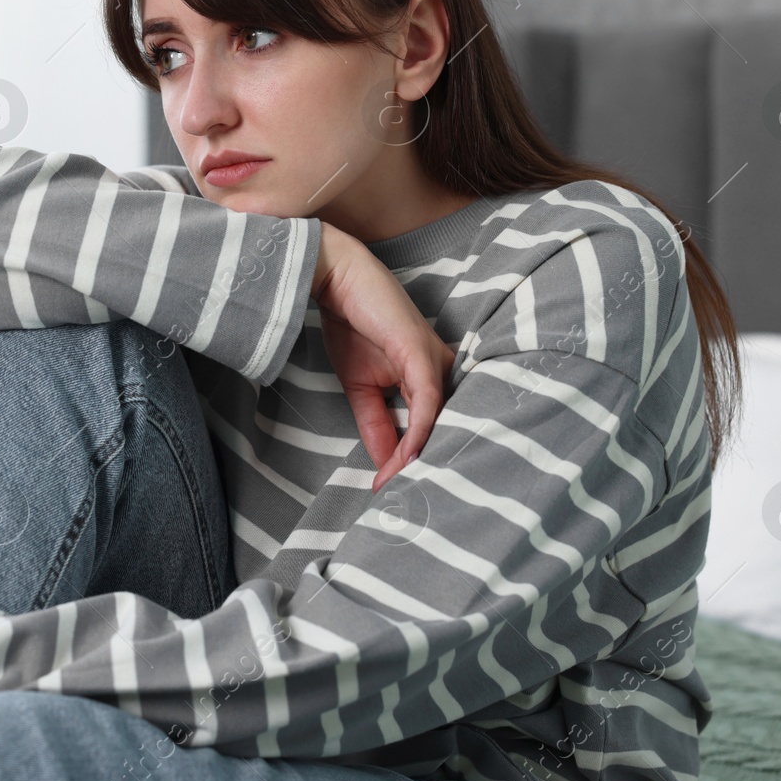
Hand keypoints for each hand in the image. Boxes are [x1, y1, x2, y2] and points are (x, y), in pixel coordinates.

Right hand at [311, 223, 456, 491]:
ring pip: (440, 421)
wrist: (336, 280)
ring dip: (420, 459)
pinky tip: (405, 458)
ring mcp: (436, 360)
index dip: (415, 462)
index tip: (394, 492)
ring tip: (402, 487)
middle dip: (425, 467)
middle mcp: (442, 368)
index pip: (432, 428)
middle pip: (444, 428)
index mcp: (430, 376)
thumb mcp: (360, 388)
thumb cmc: (351, 324)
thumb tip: (386, 462)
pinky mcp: (422, 353)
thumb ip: (376, 423)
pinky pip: (427, 403)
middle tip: (406, 501)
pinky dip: (418, 434)